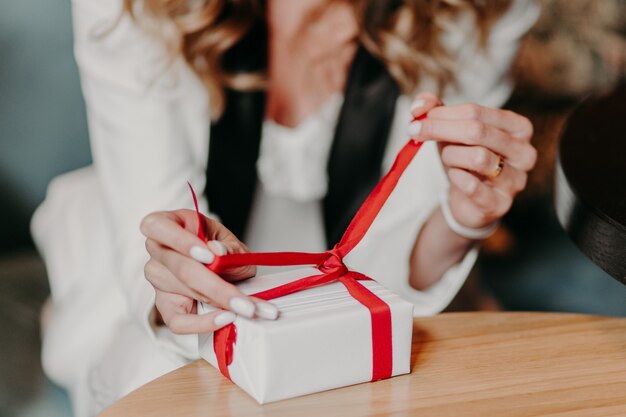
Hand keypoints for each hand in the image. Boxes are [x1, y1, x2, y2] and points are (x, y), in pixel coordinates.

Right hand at [140, 209, 277, 334]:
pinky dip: (203, 323)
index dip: (181, 241)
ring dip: (220, 301)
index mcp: (170, 224)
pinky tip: (225, 318)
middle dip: (217, 286)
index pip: (158, 227)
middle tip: (245, 300)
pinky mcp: (164, 304)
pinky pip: (177, 321)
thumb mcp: (233, 245)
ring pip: (186, 292)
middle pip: (182, 268)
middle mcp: (158, 250)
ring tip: (248, 307)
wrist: (228, 271)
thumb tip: (217, 250)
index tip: (210, 257)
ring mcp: (158, 278)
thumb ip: (229, 248)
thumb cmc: (225, 251)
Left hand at [407, 92, 535, 229]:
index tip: (418, 118)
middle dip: (440, 129)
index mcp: (517, 127)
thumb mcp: (451, 130)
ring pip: (478, 157)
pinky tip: (455, 175)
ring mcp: (515, 179)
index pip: (476, 112)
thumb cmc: (464, 159)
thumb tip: (418, 106)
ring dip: (451, 156)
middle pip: (478, 131)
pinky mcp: (500, 203)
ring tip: (448, 159)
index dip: (442, 113)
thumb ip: (435, 110)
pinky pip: (472, 186)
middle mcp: (523, 152)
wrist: (470, 202)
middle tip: (415, 132)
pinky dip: (456, 178)